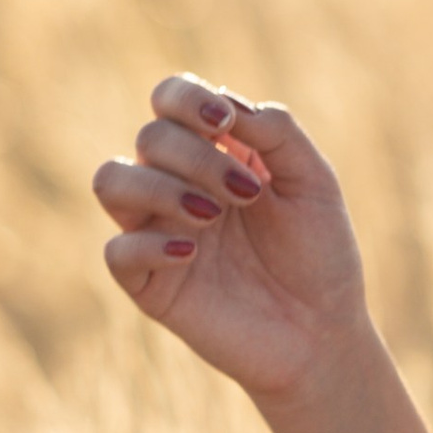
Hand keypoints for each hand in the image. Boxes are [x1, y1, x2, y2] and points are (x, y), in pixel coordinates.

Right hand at [92, 75, 368, 407]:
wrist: (322, 334)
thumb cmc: (320, 254)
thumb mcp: (314, 183)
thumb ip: (278, 133)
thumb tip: (229, 105)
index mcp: (215, 151)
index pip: (171, 99)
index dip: (186, 98)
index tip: (225, 123)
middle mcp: (177, 184)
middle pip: (149, 136)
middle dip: (197, 156)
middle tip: (249, 194)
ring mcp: (158, 232)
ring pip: (110, 180)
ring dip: (159, 186)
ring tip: (213, 215)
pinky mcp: (150, 284)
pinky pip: (117, 252)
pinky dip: (149, 244)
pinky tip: (194, 253)